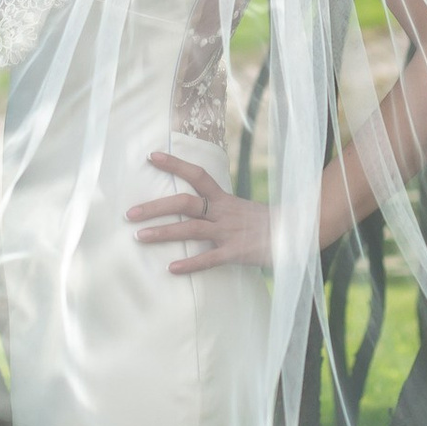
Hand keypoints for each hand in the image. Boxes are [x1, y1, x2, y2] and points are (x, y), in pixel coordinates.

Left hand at [127, 150, 274, 275]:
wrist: (296, 233)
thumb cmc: (264, 223)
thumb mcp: (240, 209)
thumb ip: (217, 208)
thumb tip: (193, 207)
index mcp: (224, 199)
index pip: (197, 175)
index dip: (174, 164)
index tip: (151, 157)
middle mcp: (223, 211)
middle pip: (185, 203)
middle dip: (155, 207)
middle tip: (130, 213)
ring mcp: (229, 232)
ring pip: (191, 229)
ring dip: (163, 233)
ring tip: (139, 237)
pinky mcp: (236, 252)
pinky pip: (210, 258)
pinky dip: (190, 263)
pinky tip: (172, 268)